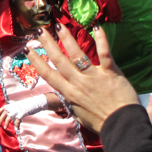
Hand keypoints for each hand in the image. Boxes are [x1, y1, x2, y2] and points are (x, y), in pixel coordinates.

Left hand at [0, 94, 47, 128]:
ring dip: (6, 123)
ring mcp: (17, 110)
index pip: (2, 108)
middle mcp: (13, 107)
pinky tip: (16, 129)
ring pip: (9, 117)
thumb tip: (9, 114)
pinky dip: (16, 125)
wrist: (35, 102)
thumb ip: (13, 109)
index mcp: (11, 105)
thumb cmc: (27, 104)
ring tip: (5, 127)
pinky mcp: (22, 113)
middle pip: (4, 114)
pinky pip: (17, 121)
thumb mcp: (18, 105)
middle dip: (0, 119)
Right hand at [24, 24, 138, 132]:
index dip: (36, 61)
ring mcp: (94, 76)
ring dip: (67, 38)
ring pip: (77, 54)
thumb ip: (62, 102)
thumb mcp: (75, 114)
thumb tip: (47, 98)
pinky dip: (101, 40)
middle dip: (48, 44)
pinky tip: (96, 27)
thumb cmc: (99, 121)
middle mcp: (78, 82)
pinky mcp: (110, 72)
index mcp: (69, 93)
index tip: (28, 49)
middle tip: (40, 31)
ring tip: (59, 25)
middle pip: (59, 60)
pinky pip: (105, 53)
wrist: (123, 126)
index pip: (48, 74)